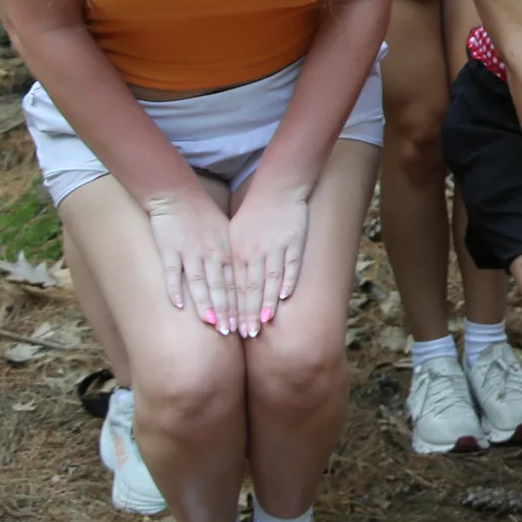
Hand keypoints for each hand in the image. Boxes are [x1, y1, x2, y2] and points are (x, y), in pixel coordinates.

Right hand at [146, 190, 240, 333]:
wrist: (177, 195)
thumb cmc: (203, 217)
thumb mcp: (225, 235)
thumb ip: (231, 258)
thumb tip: (243, 282)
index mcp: (226, 251)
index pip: (236, 283)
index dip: (241, 304)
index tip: (246, 323)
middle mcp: (211, 254)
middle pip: (220, 286)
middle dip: (227, 310)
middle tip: (231, 332)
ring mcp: (190, 252)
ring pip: (200, 282)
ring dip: (206, 304)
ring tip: (212, 323)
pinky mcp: (169, 249)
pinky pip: (173, 272)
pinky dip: (176, 289)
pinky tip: (179, 306)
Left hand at [223, 188, 310, 336]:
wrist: (278, 187)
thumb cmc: (254, 213)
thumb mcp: (236, 234)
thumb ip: (233, 259)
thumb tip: (228, 285)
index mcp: (238, 250)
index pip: (235, 286)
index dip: (234, 308)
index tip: (232, 328)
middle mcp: (254, 251)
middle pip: (250, 287)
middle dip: (248, 312)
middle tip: (247, 333)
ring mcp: (275, 246)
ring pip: (270, 279)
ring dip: (266, 302)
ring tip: (265, 321)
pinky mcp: (294, 241)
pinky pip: (290, 265)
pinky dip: (288, 281)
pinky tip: (284, 297)